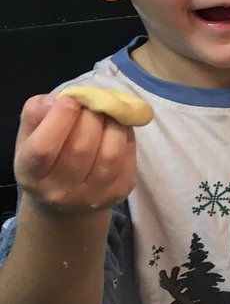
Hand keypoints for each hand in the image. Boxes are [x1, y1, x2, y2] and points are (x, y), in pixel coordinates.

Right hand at [13, 93, 137, 216]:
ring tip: (106, 111)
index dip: (59, 119)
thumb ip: (35, 115)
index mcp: (31, 176)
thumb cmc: (45, 161)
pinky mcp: (120, 192)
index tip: (69, 99)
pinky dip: (126, 134)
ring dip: (112, 123)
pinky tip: (118, 125)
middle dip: (89, 116)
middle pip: (81, 147)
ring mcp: (94, 195)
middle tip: (91, 101)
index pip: (44, 148)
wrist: (66, 204)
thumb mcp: (28, 138)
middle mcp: (61, 192)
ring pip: (110, 153)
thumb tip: (56, 99)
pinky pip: (127, 156)